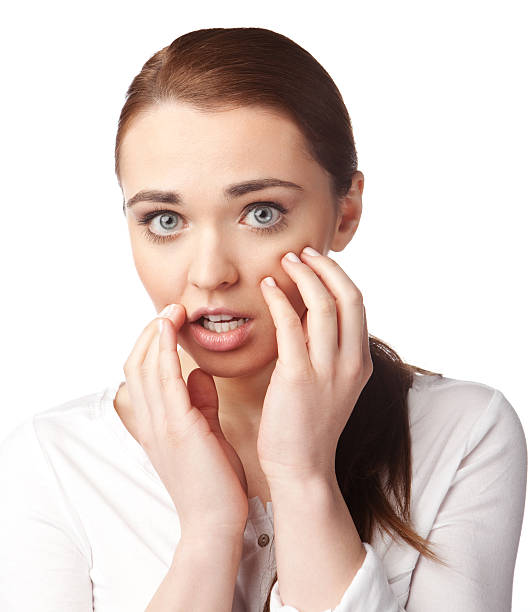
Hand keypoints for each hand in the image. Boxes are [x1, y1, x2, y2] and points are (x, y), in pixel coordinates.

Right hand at [121, 304, 248, 536]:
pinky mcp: (177, 428)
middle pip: (137, 363)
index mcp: (157, 423)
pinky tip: (171, 330)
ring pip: (144, 366)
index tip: (171, 321)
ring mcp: (160, 424)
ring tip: (173, 310)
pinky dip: (163, 351)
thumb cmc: (214, 481)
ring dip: (156, 333)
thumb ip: (201, 402)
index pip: (143, 373)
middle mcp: (151, 421)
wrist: (215, 523)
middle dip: (151, 331)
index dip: (152, 343)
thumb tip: (201, 374)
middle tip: (171, 308)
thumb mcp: (206, 433)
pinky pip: (163, 379)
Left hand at [256, 247, 372, 484]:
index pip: (356, 305)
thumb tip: (306, 314)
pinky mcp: (298, 378)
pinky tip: (266, 289)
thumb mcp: (330, 385)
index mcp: (360, 363)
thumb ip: (325, 350)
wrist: (302, 468)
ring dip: (303, 277)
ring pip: (323, 306)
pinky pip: (291, 326)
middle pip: (348, 297)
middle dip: (326, 268)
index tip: (316, 262)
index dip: (337, 277)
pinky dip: (279, 301)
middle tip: (302, 254)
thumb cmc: (308, 426)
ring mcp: (328, 371)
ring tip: (284, 263)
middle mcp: (350, 363)